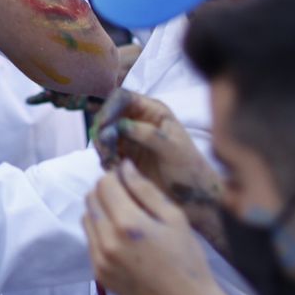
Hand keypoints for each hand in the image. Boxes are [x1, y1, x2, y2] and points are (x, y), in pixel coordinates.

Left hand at [83, 162, 224, 294]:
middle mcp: (107, 241)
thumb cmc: (186, 260)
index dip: (116, 175)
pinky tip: (123, 239)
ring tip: (126, 218)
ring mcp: (99, 260)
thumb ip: (145, 189)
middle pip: (91, 199)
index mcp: (128, 224)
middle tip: (127, 196)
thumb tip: (125, 167)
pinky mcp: (98, 274)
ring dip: (101, 211)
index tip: (128, 178)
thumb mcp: (174, 218)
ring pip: (87, 219)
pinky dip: (101, 232)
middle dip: (106, 190)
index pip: (104, 183)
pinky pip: (90, 241)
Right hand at [114, 93, 224, 239]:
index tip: (103, 127)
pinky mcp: (124, 155)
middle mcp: (138, 120)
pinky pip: (105, 152)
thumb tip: (121, 125)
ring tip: (114, 164)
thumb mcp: (172, 148)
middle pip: (107, 115)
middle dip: (102, 131)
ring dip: (103, 148)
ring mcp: (129, 138)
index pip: (122, 97)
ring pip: (103, 134)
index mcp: (153, 111)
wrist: (192, 196)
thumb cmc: (189, 168)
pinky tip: (116, 170)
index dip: (109, 108)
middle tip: (106, 151)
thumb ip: (148, 134)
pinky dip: (106, 160)